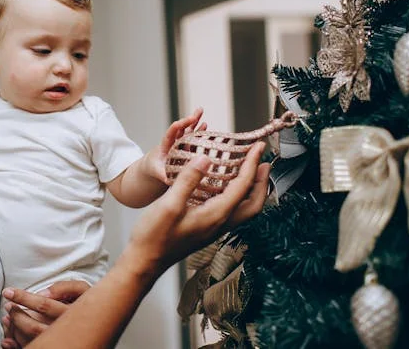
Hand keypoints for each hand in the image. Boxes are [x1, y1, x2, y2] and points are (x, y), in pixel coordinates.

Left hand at [1, 280, 90, 347]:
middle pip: (34, 326)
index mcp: (72, 313)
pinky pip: (35, 348)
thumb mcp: (82, 289)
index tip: (8, 292)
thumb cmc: (88, 303)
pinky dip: (17, 346)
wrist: (102, 322)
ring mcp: (61, 342)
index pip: (43, 305)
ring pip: (33, 340)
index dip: (23, 297)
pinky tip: (9, 340)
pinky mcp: (56, 347)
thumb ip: (64, 287)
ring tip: (7, 319)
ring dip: (15, 330)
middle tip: (8, 306)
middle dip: (17, 315)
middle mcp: (66, 331)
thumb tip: (43, 294)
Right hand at [126, 142, 269, 275]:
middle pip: (253, 203)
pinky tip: (224, 186)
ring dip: (251, 189)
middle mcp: (220, 223)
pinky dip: (236, 195)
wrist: (144, 261)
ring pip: (243, 208)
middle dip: (261, 182)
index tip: (257, 147)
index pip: (242, 186)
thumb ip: (188, 180)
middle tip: (263, 162)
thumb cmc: (154, 236)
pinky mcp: (205, 228)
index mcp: (215, 216)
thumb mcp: (169, 204)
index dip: (252, 165)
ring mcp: (213, 228)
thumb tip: (205, 160)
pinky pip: (230, 210)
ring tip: (249, 171)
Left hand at [144, 107, 205, 183]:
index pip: (171, 133)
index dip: (178, 127)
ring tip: (200, 110)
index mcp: (165, 145)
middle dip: (189, 120)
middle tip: (198, 112)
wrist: (154, 166)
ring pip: (188, 130)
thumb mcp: (157, 171)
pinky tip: (205, 124)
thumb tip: (167, 179)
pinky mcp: (186, 147)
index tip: (186, 121)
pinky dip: (198, 131)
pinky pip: (193, 137)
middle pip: (181, 128)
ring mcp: (180, 143)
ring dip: (194, 121)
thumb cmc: (154, 168)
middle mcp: (173, 141)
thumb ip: (162, 174)